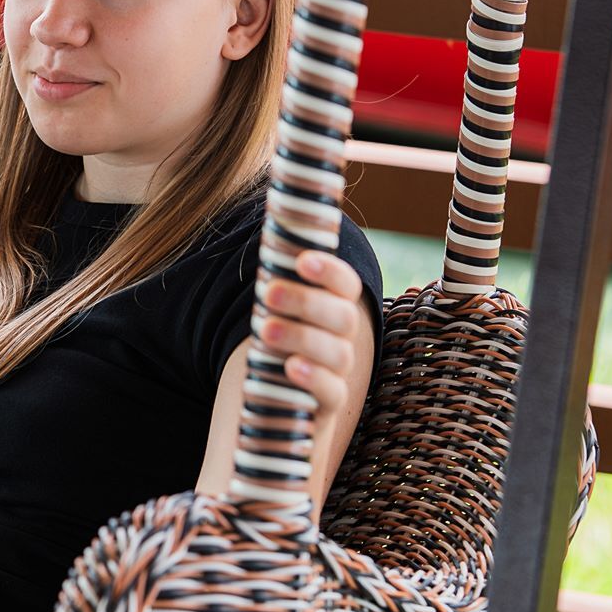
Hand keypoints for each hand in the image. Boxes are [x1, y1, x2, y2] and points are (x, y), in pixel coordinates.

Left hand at [257, 249, 371, 414]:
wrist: (274, 403)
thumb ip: (273, 278)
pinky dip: (314, 378)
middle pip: (342, 316)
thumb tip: (268, 206)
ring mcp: (338, 373)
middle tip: (268, 293)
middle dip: (306, 301)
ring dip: (303, 337)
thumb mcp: (269, 314)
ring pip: (338, 353)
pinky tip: (291, 367)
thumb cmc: (271, 348)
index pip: (345, 286)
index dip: (329, 271)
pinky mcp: (327, 405)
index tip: (302, 260)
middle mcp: (341, 339)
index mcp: (331, 310)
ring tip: (266, 330)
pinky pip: (332, 392)